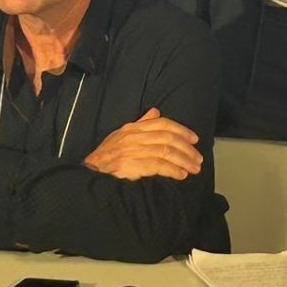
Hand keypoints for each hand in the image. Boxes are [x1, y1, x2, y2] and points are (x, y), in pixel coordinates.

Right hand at [83, 108, 202, 180]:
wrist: (88, 174)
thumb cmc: (106, 157)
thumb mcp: (121, 136)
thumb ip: (140, 124)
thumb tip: (156, 111)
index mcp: (132, 128)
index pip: (162, 123)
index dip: (181, 130)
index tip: (194, 139)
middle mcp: (133, 137)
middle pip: (168, 138)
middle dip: (187, 148)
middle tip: (198, 158)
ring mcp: (132, 151)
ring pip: (166, 152)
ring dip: (183, 160)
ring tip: (193, 168)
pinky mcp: (131, 165)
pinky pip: (158, 166)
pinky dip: (172, 170)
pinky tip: (181, 175)